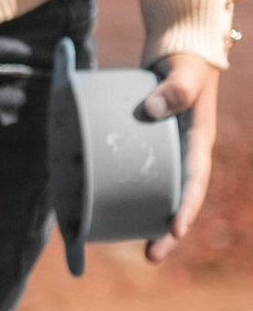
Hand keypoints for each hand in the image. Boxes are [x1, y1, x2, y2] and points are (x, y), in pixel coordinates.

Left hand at [143, 51, 219, 262]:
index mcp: (197, 141)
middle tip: (151, 256)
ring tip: (135, 248)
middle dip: (167, 230)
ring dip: (148, 218)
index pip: (194, 181)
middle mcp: (183, 152)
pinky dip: (130, 191)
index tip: (175, 230)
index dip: (186, 207)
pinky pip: (140, 173)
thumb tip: (149, 111)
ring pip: (159, 192)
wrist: (177, 54)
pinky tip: (112, 208)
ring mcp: (166, 151)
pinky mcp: (149, 145)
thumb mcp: (184, 72)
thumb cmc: (184, 63)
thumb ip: (174, 88)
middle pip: (177, 198)